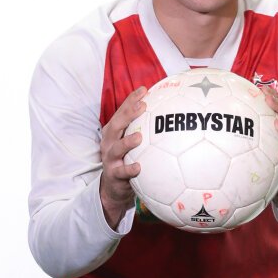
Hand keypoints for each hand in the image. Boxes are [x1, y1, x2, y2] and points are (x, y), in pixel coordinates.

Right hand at [99, 87, 146, 229]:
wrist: (114, 188)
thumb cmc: (127, 160)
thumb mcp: (132, 144)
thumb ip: (145, 130)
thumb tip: (168, 115)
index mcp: (114, 132)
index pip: (122, 112)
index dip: (131, 100)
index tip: (144, 90)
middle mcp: (109, 143)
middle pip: (116, 125)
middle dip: (128, 114)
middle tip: (143, 107)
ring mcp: (110, 159)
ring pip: (116, 148)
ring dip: (127, 142)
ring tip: (139, 137)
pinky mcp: (113, 175)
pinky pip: (121, 172)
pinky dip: (129, 169)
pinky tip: (139, 167)